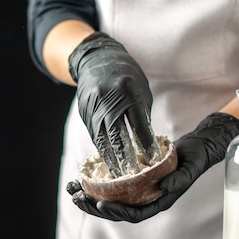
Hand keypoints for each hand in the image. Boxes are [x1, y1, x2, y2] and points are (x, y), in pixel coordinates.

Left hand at [67, 113, 238, 221]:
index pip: (134, 215)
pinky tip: (80, 178)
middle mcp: (145, 201)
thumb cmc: (194, 159)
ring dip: (88, 196)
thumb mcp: (190, 168)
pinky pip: (110, 187)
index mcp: (157, 203)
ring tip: (71, 189)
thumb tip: (164, 187)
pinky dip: (94, 184)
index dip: (117, 212)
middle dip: (94, 206)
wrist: (195, 149)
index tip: (100, 204)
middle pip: (116, 211)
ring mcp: (136, 193)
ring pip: (109, 200)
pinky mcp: (130, 182)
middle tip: (76, 197)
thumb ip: (179, 179)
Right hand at [69, 32, 160, 177]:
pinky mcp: (84, 114)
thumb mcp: (140, 90)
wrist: (97, 60)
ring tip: (121, 177)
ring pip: (103, 140)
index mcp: (128, 92)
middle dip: (126, 159)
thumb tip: (147, 143)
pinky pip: (95, 137)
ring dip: (112, 160)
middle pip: (117, 136)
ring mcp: (93, 108)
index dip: (146, 144)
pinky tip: (109, 163)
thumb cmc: (126, 77)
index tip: (153, 161)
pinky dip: (103, 151)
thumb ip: (142, 115)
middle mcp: (108, 100)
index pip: (138, 124)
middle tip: (134, 178)